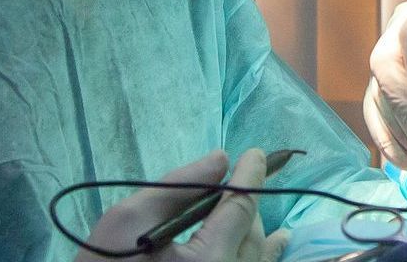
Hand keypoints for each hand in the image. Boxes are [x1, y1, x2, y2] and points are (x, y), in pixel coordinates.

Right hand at [78, 150, 275, 261]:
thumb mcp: (130, 217)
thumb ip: (179, 186)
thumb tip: (221, 160)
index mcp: (207, 261)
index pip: (241, 208)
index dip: (250, 177)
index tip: (256, 154)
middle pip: (251, 233)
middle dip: (246, 204)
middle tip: (235, 181)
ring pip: (255, 257)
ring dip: (256, 231)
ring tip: (267, 211)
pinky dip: (261, 256)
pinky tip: (276, 243)